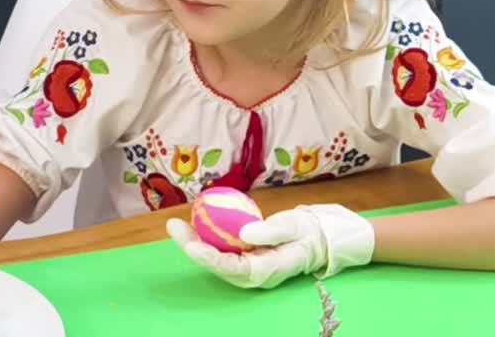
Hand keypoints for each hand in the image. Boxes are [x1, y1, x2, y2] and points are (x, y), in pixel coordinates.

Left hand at [167, 204, 373, 288]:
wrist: (321, 237)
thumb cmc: (309, 232)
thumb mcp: (294, 227)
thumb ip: (270, 231)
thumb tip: (243, 233)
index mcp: (267, 271)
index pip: (233, 268)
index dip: (210, 258)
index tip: (192, 245)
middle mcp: (254, 273)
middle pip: (218, 265)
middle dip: (193, 248)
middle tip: (174, 226)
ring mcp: (249, 266)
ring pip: (216, 258)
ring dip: (195, 242)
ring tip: (176, 224)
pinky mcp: (246, 256)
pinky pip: (223, 249)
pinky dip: (207, 236)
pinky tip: (194, 221)